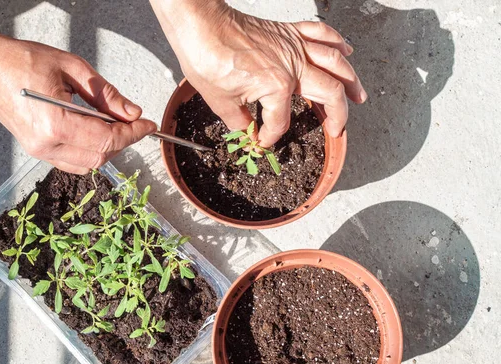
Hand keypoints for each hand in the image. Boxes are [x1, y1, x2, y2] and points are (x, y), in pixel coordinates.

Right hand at [0, 35, 156, 173]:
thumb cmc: (23, 61)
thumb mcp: (72, 68)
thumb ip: (106, 95)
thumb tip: (132, 113)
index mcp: (54, 123)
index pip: (107, 139)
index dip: (133, 134)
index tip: (148, 125)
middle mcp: (46, 145)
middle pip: (100, 156)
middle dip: (124, 142)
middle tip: (135, 124)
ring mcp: (39, 152)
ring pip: (88, 163)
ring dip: (108, 149)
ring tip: (116, 127)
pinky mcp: (37, 152)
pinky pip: (73, 162)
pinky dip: (91, 152)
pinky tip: (97, 133)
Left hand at [151, 1, 365, 146]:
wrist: (200, 26)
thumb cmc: (207, 58)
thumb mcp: (222, 103)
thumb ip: (241, 123)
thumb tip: (249, 134)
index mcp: (277, 86)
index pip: (281, 121)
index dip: (271, 136)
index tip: (261, 142)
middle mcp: (292, 64)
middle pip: (329, 92)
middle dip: (338, 115)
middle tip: (338, 129)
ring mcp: (293, 45)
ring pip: (335, 61)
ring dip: (351, 80)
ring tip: (359, 96)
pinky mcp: (287, 32)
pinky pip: (321, 33)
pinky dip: (337, 41)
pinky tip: (346, 51)